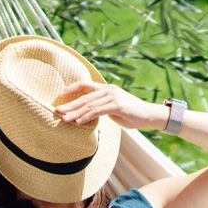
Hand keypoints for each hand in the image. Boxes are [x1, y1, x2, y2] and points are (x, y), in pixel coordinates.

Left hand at [52, 80, 166, 129]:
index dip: (71, 89)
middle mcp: (108, 90)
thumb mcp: (114, 109)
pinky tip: (79, 122)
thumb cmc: (132, 114)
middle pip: (84, 96)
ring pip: (89, 105)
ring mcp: (113, 97)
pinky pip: (98, 111)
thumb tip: (89, 114)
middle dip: (69, 104)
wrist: (149, 115)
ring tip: (65, 119)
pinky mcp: (117, 105)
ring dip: (76, 113)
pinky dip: (87, 117)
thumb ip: (102, 108)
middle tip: (57, 111)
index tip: (59, 95)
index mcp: (106, 89)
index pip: (85, 85)